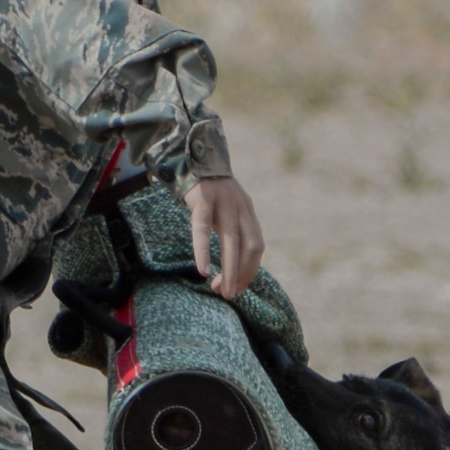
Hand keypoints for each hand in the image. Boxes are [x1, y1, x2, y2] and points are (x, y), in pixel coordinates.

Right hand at [184, 176, 263, 300]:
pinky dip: (204, 251)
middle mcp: (241, 207)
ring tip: (221, 290)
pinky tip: (203, 269)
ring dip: (229, 269)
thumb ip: (232, 228)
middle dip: (242, 274)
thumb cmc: (206, 190)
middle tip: (230, 295)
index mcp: (247, 212)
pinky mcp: (202, 199)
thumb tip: (231, 264)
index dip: (249, 270)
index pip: (256, 247)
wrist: (193, 154)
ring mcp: (223, 202)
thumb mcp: (226, 208)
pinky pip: (202, 229)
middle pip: (250, 247)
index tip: (237, 287)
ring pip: (231, 241)